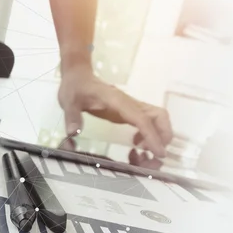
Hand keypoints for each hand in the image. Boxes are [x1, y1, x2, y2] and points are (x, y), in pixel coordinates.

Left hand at [57, 63, 172, 156]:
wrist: (77, 76)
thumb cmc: (75, 87)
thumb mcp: (68, 102)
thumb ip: (72, 116)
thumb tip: (73, 133)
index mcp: (117, 101)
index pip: (141, 118)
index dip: (152, 136)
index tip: (159, 153)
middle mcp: (129, 103)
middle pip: (159, 116)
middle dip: (163, 135)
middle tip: (154, 156)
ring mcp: (130, 106)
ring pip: (157, 118)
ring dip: (158, 135)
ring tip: (144, 153)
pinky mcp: (128, 111)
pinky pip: (147, 121)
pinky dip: (148, 134)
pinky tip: (136, 144)